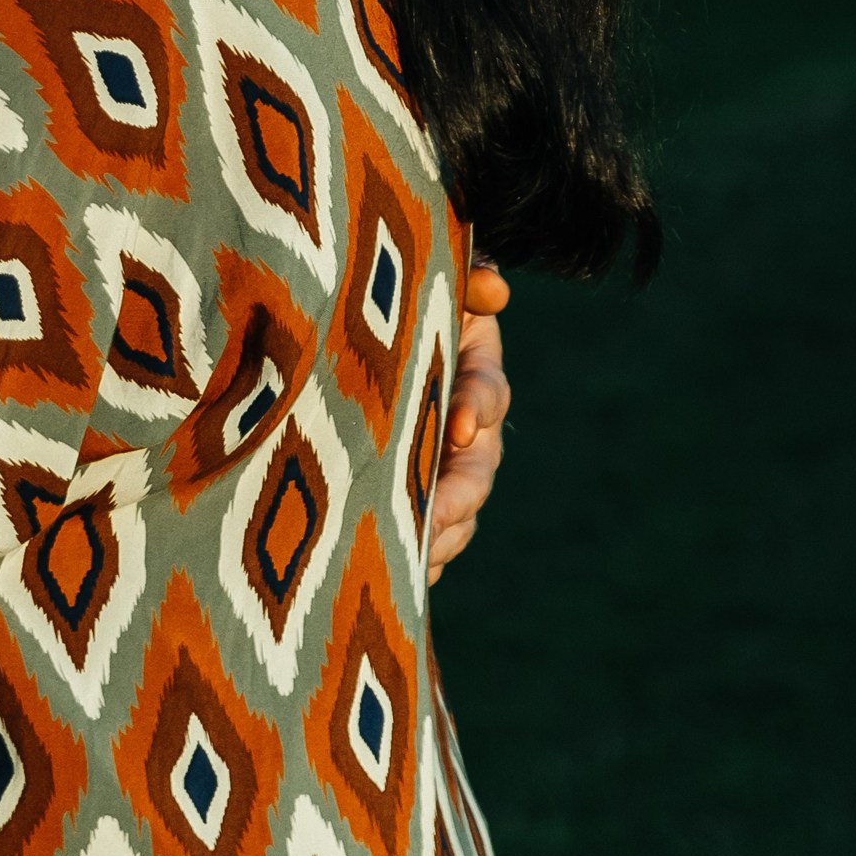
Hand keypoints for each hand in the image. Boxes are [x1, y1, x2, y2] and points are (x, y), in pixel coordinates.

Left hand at [427, 263, 511, 584]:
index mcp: (473, 369)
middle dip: (459, 495)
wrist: (361, 339)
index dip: (479, 407)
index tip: (460, 427)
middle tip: (435, 517)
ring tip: (414, 557)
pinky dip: (424, 560)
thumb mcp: (432, 283)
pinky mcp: (423, 500)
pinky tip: (401, 575)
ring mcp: (449, 468)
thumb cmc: (399, 301)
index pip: (488, 392)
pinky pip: (435, 540)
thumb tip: (494, 286)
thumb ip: (464, 279)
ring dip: (442, 537)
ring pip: (461, 513)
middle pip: (479, 470)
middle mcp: (470, 427)